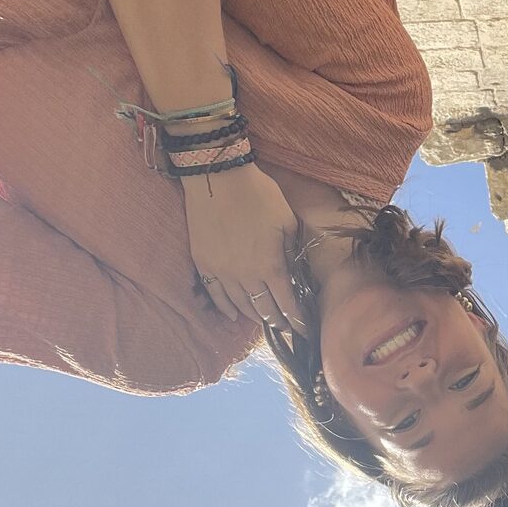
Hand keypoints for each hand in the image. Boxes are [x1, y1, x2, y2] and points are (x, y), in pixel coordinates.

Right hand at [182, 163, 304, 332]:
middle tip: (288, 328)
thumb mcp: (287, 221)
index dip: (296, 318)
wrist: (217, 178)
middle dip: (278, 321)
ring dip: (255, 316)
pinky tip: (234, 316)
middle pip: (264, 308)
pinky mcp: (203, 263)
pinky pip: (215, 294)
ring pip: (240, 305)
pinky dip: (226, 308)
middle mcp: (245, 276)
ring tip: (267, 321)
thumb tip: (295, 270)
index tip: (304, 328)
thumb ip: (291, 250)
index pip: (286, 303)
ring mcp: (222, 272)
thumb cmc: (257, 195)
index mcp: (270, 266)